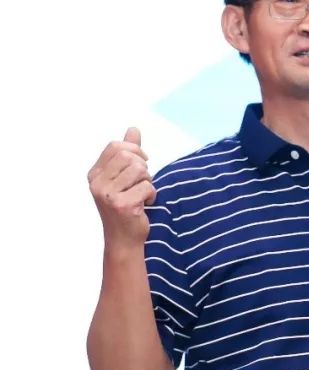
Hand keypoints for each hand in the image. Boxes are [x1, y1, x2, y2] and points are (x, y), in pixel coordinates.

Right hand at [88, 127, 155, 247]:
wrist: (124, 239)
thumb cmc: (126, 205)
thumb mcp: (123, 177)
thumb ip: (127, 153)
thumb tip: (133, 129)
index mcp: (94, 174)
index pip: (116, 146)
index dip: (134, 151)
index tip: (142, 163)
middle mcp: (96, 183)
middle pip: (130, 157)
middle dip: (143, 168)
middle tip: (141, 183)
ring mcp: (107, 194)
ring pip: (140, 170)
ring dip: (148, 182)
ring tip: (141, 194)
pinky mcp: (122, 205)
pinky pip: (148, 187)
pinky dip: (152, 195)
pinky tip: (143, 205)